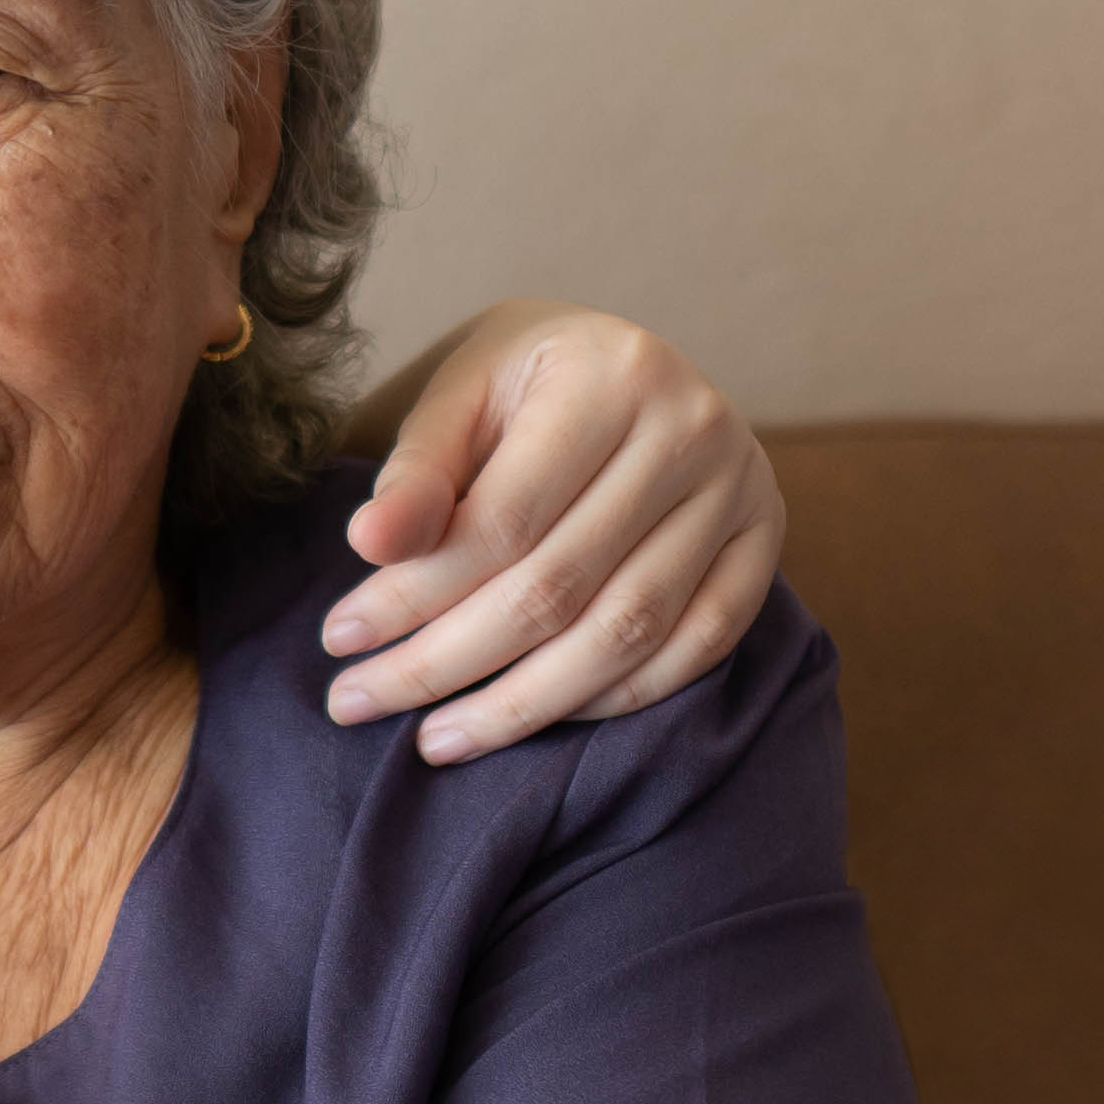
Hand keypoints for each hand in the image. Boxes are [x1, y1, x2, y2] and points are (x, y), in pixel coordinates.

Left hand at [325, 300, 786, 762]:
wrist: (617, 365)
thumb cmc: (519, 384)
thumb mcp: (456, 393)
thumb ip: (415, 471)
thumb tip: (367, 546)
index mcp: (612, 375)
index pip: (503, 522)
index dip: (414, 594)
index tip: (338, 640)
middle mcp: (695, 430)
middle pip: (559, 588)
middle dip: (446, 662)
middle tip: (357, 701)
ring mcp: (744, 491)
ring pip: (627, 633)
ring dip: (521, 705)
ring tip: (432, 738)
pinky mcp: (765, 541)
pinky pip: (696, 648)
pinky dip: (611, 699)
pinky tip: (529, 718)